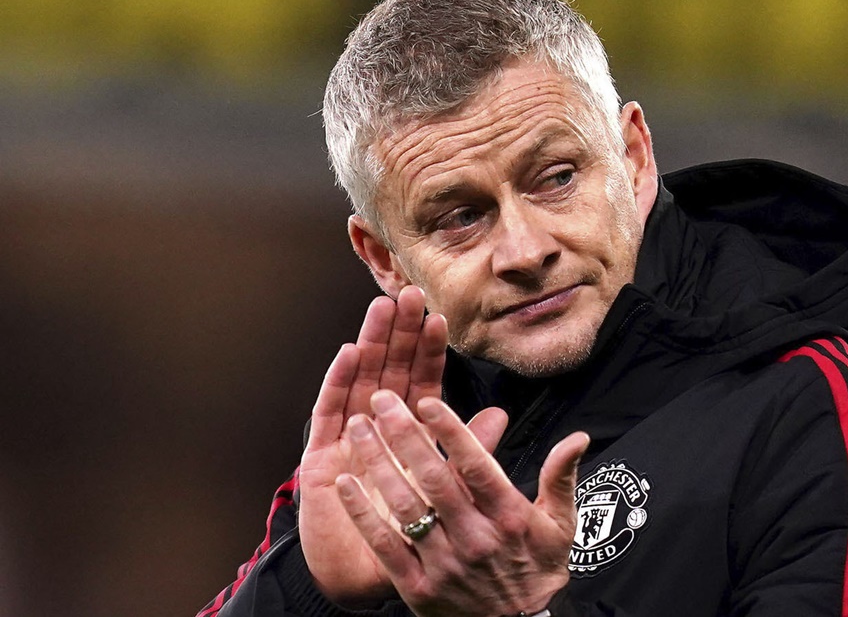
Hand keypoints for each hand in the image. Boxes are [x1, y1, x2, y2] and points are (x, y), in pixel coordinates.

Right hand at [297, 288, 509, 605]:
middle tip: (410, 294)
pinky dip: (338, 381)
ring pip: (360, 381)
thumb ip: (472, 454)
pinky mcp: (320, 457)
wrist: (363, 580)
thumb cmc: (409, 538)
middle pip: (389, 372)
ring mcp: (346, 440)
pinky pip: (328, 413)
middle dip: (399, 333)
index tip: (440, 318)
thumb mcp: (450, 494)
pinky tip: (349, 353)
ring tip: (382, 309)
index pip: (421, 384)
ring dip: (371, 344)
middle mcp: (376, 431)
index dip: (429, 352)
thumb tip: (502, 416)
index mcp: (409, 437)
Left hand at [337, 391, 588, 616]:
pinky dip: (362, 514)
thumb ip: (562, 477)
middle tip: (382, 399)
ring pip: (405, 506)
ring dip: (377, 464)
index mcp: (509, 516)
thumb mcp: (560, 524)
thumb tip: (578, 437)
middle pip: (435, 479)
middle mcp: (476, 538)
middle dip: (404, 435)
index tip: (428, 401)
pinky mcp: (418, 587)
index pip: (477, 466)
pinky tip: (344, 485)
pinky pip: (385, 545)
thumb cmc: (537, 570)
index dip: (452, 432)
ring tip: (358, 429)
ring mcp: (445, 564)